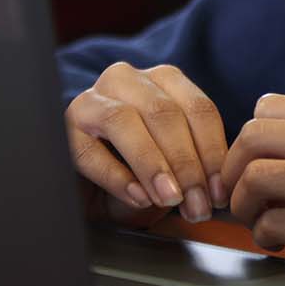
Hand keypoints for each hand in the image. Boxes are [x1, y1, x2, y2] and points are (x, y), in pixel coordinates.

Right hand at [66, 63, 227, 228]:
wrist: (84, 185)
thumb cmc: (134, 172)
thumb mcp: (171, 167)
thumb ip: (193, 169)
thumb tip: (214, 191)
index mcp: (163, 81)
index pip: (198, 109)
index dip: (213, 152)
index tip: (220, 192)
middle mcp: (127, 80)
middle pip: (164, 113)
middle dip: (186, 164)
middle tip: (197, 206)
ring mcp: (92, 99)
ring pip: (126, 120)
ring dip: (152, 164)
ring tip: (169, 198)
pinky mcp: (64, 127)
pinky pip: (90, 151)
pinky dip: (117, 177)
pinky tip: (137, 198)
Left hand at [220, 95, 284, 284]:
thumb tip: (268, 152)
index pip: (267, 106)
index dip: (248, 140)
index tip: (252, 165)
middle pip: (251, 136)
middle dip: (234, 171)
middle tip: (244, 197)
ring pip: (255, 176)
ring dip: (245, 206)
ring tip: (262, 221)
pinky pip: (274, 224)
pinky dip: (265, 237)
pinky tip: (282, 242)